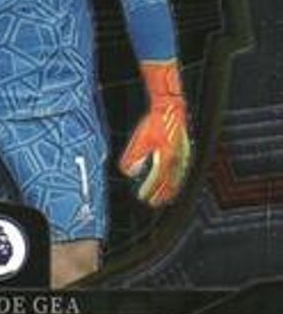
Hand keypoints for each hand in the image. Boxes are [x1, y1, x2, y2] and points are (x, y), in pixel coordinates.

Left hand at [119, 61, 190, 206]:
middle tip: (152, 203)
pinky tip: (172, 184)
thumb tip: (128, 173)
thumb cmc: (154, 123)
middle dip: (161, 194)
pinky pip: (182, 172)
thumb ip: (133, 157)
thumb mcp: (139, 139)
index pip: (156, 179)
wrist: (171, 109)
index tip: (142, 197)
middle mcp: (177, 159)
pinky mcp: (186, 153)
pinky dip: (177, 181)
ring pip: (178, 179)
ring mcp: (183, 156)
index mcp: (166, 156)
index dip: (149, 189)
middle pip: (169, 183)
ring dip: (170, 190)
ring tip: (164, 198)